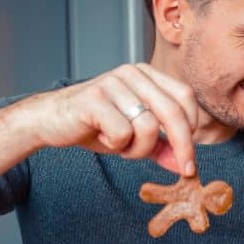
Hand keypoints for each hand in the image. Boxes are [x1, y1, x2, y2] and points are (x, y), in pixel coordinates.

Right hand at [26, 63, 198, 174]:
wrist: (51, 120)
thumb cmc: (96, 125)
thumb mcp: (135, 139)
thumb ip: (162, 148)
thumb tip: (185, 167)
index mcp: (146, 75)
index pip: (185, 97)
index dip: (192, 129)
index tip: (189, 157)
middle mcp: (132, 73)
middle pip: (173, 112)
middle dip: (182, 146)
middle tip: (184, 170)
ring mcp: (112, 83)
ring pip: (148, 127)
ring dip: (138, 149)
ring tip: (121, 146)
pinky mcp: (93, 98)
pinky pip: (123, 132)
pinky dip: (117, 145)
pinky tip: (102, 137)